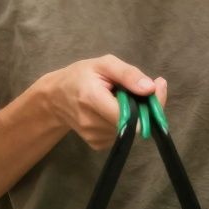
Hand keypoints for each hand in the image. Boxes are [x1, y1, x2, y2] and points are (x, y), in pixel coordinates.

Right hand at [41, 55, 167, 150]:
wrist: (56, 98)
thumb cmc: (80, 76)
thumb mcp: (103, 64)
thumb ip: (128, 74)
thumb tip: (151, 88)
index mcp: (92, 98)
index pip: (129, 115)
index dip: (147, 105)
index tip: (153, 90)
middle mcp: (91, 122)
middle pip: (133, 123)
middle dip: (140, 107)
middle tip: (130, 91)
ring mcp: (94, 137)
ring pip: (129, 129)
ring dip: (130, 114)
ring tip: (115, 100)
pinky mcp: (97, 144)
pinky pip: (122, 134)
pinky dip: (122, 123)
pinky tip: (109, 111)